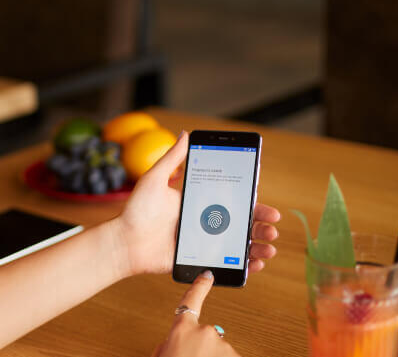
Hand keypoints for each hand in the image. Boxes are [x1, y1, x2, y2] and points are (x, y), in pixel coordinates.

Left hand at [114, 131, 280, 275]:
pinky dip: (245, 264)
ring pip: (239, 243)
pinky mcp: (198, 260)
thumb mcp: (154, 179)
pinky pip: (227, 263)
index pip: (230, 199)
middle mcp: (203, 222)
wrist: (124, 243)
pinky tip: (257, 262)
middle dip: (261, 223)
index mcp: (196, 202)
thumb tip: (186, 134)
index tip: (262, 196)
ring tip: (270, 245)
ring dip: (258, 244)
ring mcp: (203, 242)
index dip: (250, 200)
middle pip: (241, 222)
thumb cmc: (136, 210)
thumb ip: (172, 159)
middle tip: (274, 223)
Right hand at [152, 271, 239, 356]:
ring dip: (209, 355)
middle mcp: (204, 332)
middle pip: (204, 333)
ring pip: (217, 348)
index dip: (199, 286)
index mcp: (183, 329)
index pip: (191, 300)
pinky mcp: (234, 355)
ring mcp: (222, 345)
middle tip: (189, 356)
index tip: (207, 275)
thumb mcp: (161, 354)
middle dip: (199, 345)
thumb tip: (174, 341)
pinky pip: (227, 355)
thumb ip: (168, 342)